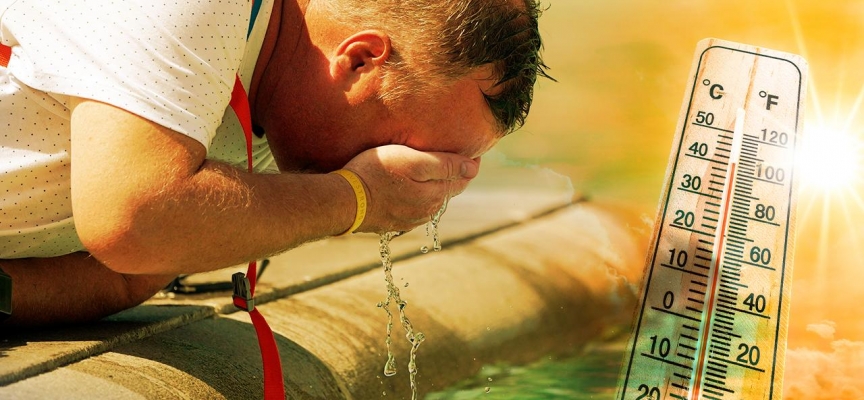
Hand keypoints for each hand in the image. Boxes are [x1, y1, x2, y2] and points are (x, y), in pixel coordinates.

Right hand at [343, 145, 479, 232]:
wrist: (343, 201)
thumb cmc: (376, 174)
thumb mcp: (413, 161)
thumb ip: (445, 165)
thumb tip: (474, 168)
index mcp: (435, 196)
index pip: (463, 178)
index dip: (469, 162)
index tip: (471, 148)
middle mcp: (426, 211)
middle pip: (448, 189)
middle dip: (453, 173)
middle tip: (454, 153)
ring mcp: (409, 219)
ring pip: (431, 199)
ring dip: (435, 185)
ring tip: (431, 167)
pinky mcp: (392, 222)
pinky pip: (413, 207)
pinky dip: (417, 195)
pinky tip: (410, 186)